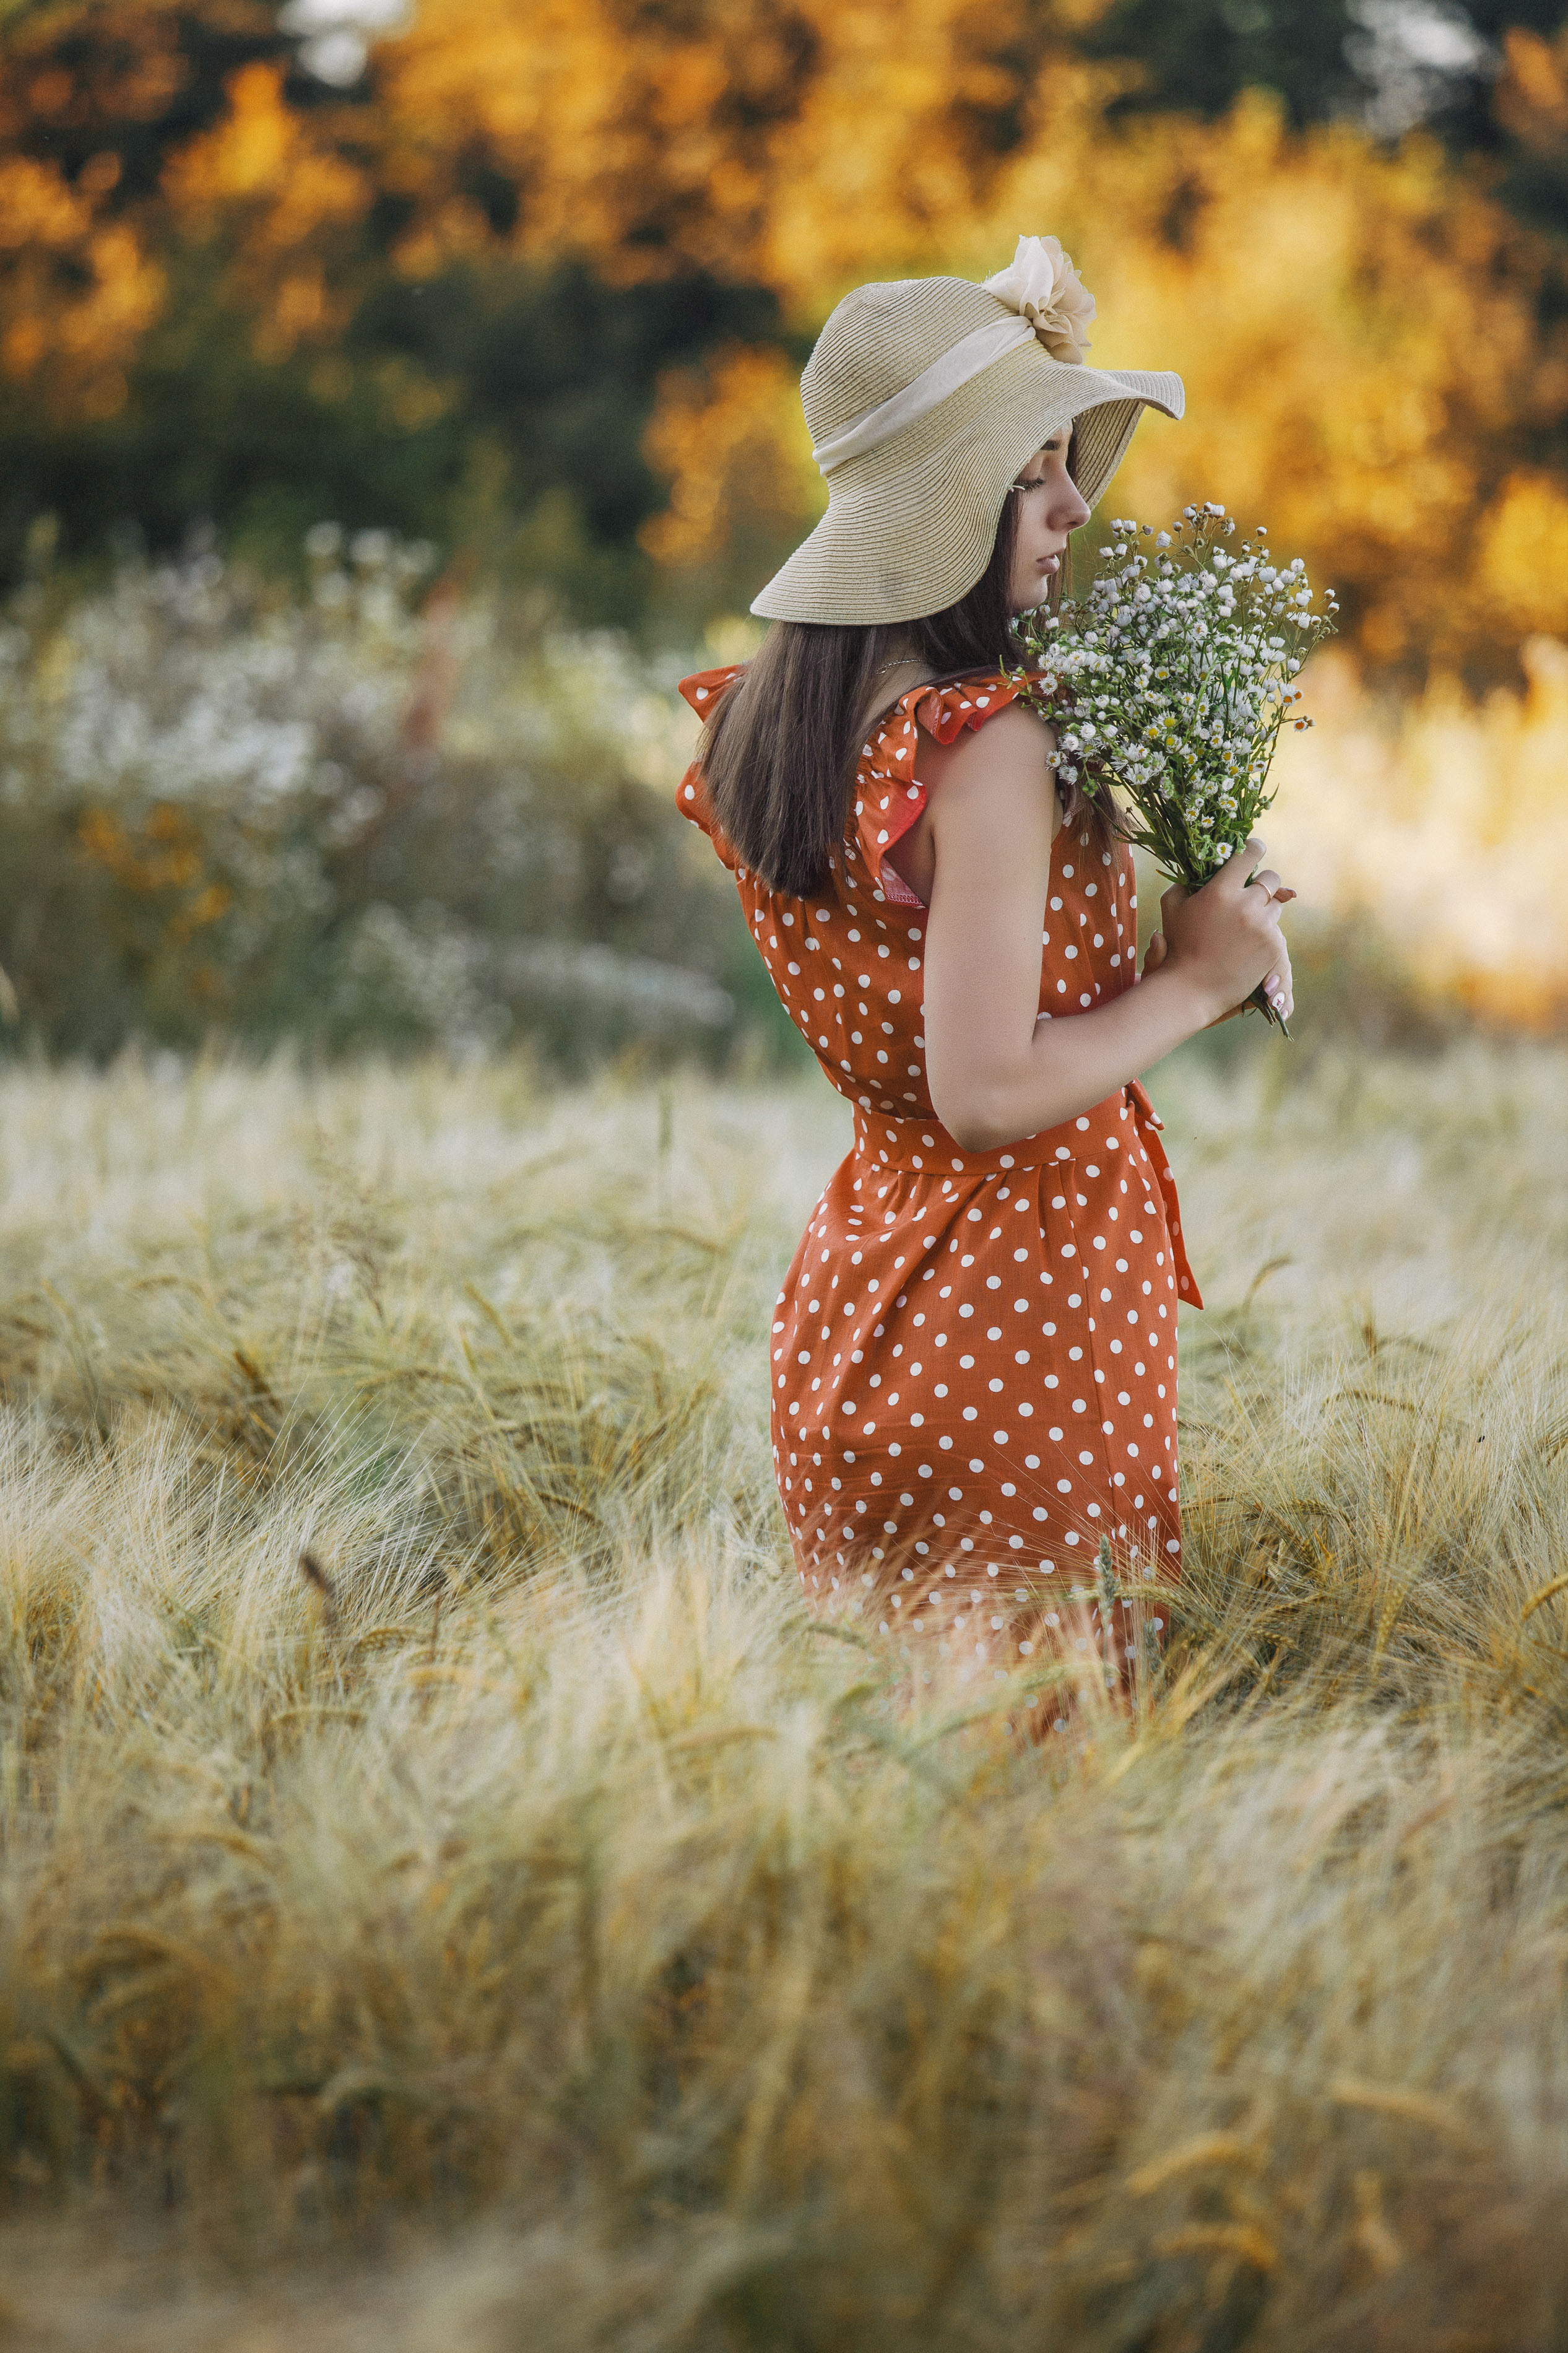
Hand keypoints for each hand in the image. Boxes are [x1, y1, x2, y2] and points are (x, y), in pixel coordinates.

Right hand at [1141, 838, 1295, 1025]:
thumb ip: (1187, 882)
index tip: (1253, 851)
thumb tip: (1200, 870)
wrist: (1191, 989)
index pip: (1250, 853)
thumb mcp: (1172, 908)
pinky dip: (1264, 936)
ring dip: (1262, 912)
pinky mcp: (1273, 947)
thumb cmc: (1178, 946)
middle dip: (1261, 884)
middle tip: (1249, 895)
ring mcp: (1263, 926)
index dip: (1254, 849)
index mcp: (1221, 890)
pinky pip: (1276, 931)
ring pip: (1275, 906)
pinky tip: (1246, 948)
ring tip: (1242, 929)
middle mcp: (1246, 904)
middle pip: (1270, 878)